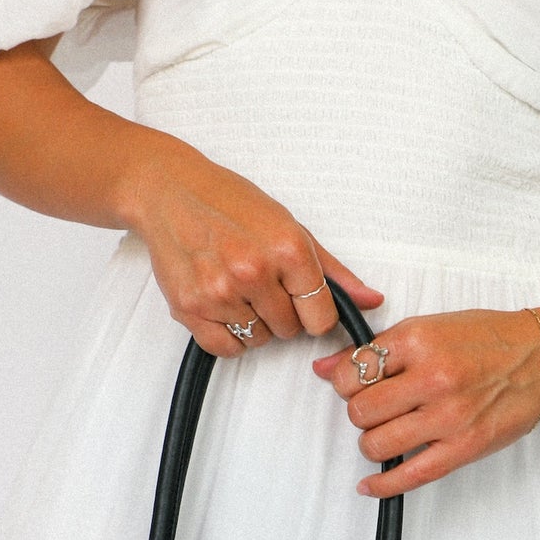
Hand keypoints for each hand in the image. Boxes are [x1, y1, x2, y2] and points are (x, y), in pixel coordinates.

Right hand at [125, 143, 383, 355]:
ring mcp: (219, 292)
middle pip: (289, 331)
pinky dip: (228, 336)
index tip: (302, 300)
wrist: (168, 191)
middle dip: (282, 313)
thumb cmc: (229, 202)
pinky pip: (225, 348)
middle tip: (262, 284)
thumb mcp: (289, 225)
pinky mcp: (190, 307)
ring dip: (253, 322)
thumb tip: (371, 301)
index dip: (314, 313)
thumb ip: (332, 270)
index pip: (321, 318)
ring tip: (238, 288)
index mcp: (287, 249)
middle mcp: (254, 272)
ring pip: (257, 340)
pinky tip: (223, 306)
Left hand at [312, 308, 539, 497]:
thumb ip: (376, 349)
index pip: (352, 372)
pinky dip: (382, 485)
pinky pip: (409, 475)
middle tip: (378, 410)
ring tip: (388, 433)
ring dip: (372, 443)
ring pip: (376, 444)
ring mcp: (449, 416)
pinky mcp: (464, 447)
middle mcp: (433, 377)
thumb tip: (324, 369)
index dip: (346, 383)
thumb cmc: (487, 340)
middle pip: (360, 411)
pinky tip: (369, 485)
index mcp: (419, 340)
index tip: (357, 386)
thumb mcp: (429, 328)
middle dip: (360, 414)